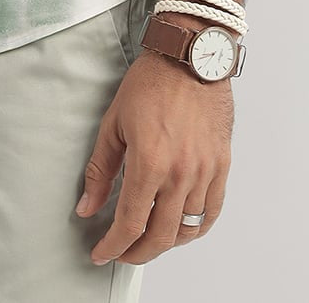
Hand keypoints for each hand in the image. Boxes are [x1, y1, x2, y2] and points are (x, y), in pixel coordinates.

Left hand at [75, 47, 233, 265]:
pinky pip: (212, 211)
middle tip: (122, 251)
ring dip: (165, 241)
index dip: (114, 245)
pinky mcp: (222, 165)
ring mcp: (205, 171)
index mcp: (150, 162)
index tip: (102, 252)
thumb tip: (87, 205)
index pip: (130, 223)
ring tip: (148, 237)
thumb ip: (100, 169)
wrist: (189, 56)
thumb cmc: (152, 81)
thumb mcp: (114, 122)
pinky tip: (181, 227)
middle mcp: (180, 173)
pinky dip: (196, 227)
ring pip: (186, 229)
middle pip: (160, 236)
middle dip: (137, 252)